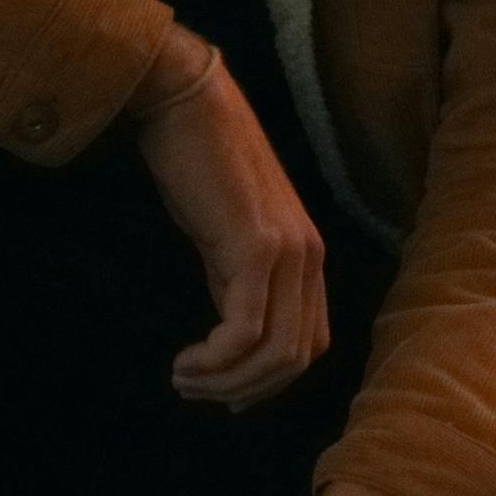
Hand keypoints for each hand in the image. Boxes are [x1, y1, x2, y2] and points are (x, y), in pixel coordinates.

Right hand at [131, 32, 327, 411]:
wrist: (186, 102)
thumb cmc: (198, 164)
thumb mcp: (226, 235)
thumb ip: (238, 281)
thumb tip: (232, 339)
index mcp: (308, 255)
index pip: (311, 343)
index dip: (270, 381)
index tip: (225, 392)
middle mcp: (309, 256)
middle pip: (296, 358)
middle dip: (244, 389)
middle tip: (195, 390)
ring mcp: (288, 252)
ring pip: (275, 352)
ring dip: (226, 380)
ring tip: (185, 379)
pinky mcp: (256, 246)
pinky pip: (245, 330)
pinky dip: (217, 359)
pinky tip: (187, 360)